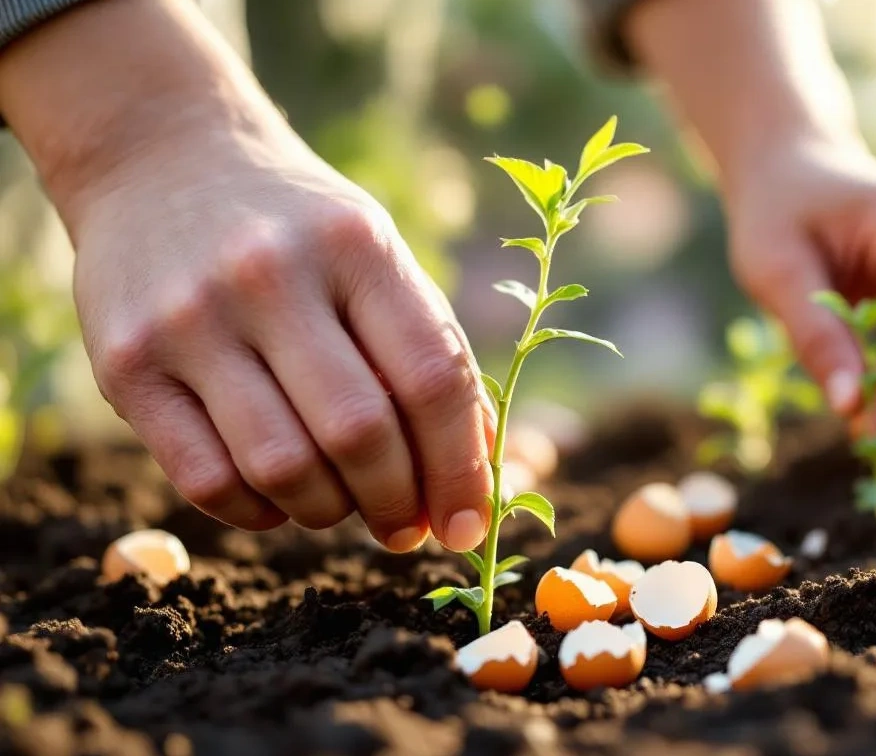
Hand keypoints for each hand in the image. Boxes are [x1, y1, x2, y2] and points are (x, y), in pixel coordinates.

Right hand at [0, 0, 494, 552]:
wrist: (160, 160)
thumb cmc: (300, 232)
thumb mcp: (377, 258)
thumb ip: (432, 354)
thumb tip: (481, 475)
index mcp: (354, 247)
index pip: (432, 381)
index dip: (461, 469)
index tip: (470, 525)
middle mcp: (268, 276)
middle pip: (359, 433)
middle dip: (398, 504)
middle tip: (407, 529)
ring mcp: (188, 320)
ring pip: (283, 468)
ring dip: (330, 514)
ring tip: (345, 507)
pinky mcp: (125, 365)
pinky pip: (207, 482)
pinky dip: (259, 513)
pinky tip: (279, 498)